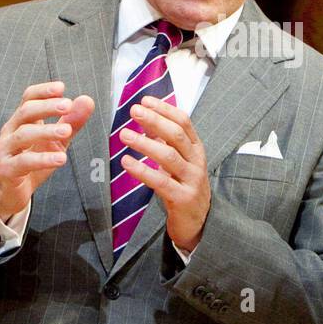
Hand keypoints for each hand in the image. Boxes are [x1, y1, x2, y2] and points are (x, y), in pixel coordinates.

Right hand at [0, 81, 93, 220]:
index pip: (28, 98)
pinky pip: (23, 162)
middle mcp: (11, 131)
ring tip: (67, 131)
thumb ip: (71, 122)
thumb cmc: (33, 161)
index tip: (61, 88)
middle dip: (46, 106)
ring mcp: (6, 150)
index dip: (43, 91)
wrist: (10, 192)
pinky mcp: (7, 170)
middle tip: (67, 105)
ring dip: (46, 131)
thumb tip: (87, 100)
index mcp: (22, 121)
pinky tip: (61, 159)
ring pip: (23, 135)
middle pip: (25, 112)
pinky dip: (43, 159)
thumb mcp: (56, 141)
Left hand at [118, 95, 208, 251]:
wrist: (198, 223)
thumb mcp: (177, 162)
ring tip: (124, 135)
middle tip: (133, 111)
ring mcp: (191, 180)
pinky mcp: (182, 198)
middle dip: (155, 120)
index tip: (145, 100)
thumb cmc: (183, 187)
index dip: (165, 109)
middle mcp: (197, 161)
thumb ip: (164, 142)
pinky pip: (161, 182)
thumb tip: (145, 121)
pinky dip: (142, 171)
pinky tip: (126, 162)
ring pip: (169, 156)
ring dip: (145, 143)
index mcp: (196, 149)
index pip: (184, 122)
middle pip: (177, 135)